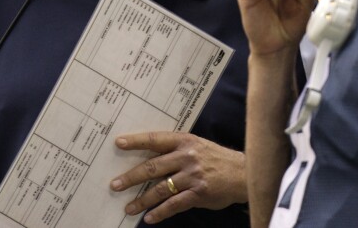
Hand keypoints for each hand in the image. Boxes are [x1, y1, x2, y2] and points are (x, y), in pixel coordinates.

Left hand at [109, 131, 245, 223]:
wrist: (242, 173)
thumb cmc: (216, 159)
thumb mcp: (198, 146)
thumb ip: (177, 150)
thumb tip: (150, 157)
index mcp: (185, 141)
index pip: (155, 139)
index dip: (136, 141)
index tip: (118, 142)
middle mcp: (187, 156)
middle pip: (153, 167)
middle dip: (131, 177)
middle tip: (115, 185)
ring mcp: (192, 176)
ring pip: (160, 189)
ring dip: (142, 200)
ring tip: (128, 208)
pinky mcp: (198, 193)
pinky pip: (174, 205)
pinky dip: (160, 213)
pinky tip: (149, 218)